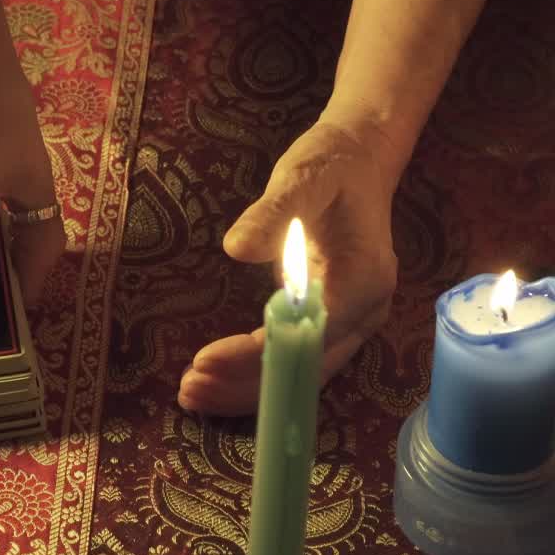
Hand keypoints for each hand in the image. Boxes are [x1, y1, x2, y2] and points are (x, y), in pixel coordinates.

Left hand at [177, 120, 401, 415]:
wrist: (360, 159)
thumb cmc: (330, 164)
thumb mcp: (302, 177)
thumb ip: (272, 212)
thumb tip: (236, 248)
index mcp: (363, 279)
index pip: (305, 335)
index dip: (254, 353)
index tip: (203, 360)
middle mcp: (366, 312)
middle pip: (307, 368)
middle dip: (247, 385)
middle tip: (188, 390)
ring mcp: (354, 321)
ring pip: (303, 373)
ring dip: (249, 389)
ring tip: (191, 395)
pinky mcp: (336, 320)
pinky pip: (299, 360)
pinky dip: (261, 374)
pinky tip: (219, 381)